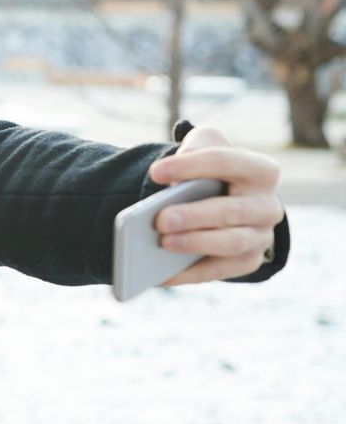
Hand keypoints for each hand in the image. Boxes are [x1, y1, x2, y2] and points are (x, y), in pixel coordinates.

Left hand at [149, 127, 284, 284]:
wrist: (224, 198)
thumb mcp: (204, 149)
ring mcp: (262, 236)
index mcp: (261, 170)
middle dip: (195, 216)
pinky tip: (161, 274)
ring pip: (232, 243)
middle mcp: (268, 206)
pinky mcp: (248, 261)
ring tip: (164, 243)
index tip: (155, 173)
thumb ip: (192, 149)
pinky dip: (189, 273)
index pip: (226, 162)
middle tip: (161, 220)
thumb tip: (169, 180)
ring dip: (196, 244)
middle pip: (233, 210)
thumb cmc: (210, 171)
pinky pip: (220, 270)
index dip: (190, 166)